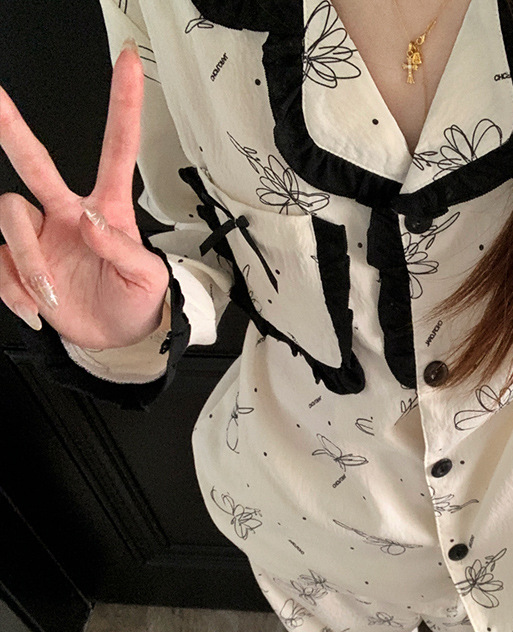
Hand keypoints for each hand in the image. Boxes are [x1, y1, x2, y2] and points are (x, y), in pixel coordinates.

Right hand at [0, 40, 168, 349]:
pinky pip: (0, 262)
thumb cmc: (139, 301)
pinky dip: (15, 291)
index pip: (116, 151)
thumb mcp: (148, 280)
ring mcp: (41, 235)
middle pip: (34, 162)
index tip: (130, 62)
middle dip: (12, 128)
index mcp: (108, 209)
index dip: (123, 106)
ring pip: (10, 218)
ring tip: (51, 296)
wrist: (117, 338)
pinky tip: (39, 309)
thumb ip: (123, 250)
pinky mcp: (20, 263)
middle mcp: (67, 213)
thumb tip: (89, 221)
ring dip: (26, 262)